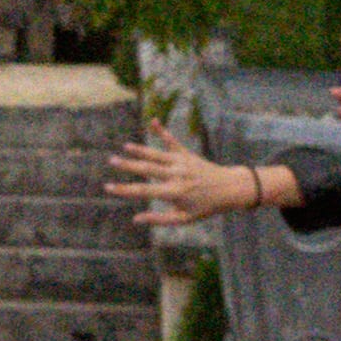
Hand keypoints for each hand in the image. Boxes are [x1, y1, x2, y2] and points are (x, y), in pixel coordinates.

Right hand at [102, 129, 282, 225]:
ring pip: (157, 155)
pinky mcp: (187, 154)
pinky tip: (153, 120)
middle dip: (129, 165)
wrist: (232, 188)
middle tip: (111, 161)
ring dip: (140, 150)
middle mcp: (177, 175)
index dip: (124, 190)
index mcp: (174, 192)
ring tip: (125, 147)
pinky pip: (172, 142)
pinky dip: (162, 131)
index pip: (144, 191)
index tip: (108, 188)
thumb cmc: (206, 206)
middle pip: (148, 169)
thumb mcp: (185, 218)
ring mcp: (182, 163)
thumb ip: (160, 219)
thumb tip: (135, 219)